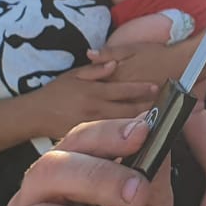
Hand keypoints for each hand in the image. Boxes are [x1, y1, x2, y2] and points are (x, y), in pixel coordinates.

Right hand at [25, 63, 159, 140]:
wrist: (35, 115)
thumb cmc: (55, 92)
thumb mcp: (73, 75)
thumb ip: (95, 70)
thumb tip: (115, 64)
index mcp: (93, 92)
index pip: (123, 90)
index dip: (142, 89)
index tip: (158, 88)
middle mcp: (95, 110)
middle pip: (128, 111)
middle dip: (149, 109)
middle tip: (170, 108)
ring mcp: (93, 126)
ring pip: (122, 127)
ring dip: (141, 125)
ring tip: (161, 123)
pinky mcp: (89, 140)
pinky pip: (111, 140)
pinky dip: (126, 139)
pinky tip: (140, 141)